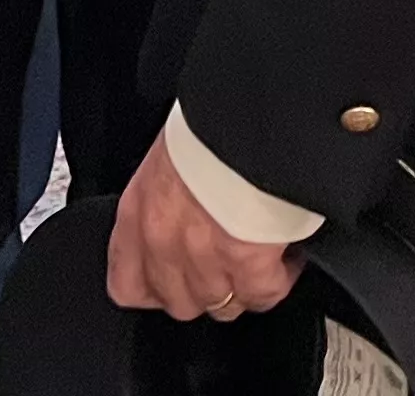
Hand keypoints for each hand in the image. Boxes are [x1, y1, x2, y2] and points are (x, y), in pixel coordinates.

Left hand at [108, 125, 303, 323]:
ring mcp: (204, 260)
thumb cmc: (214, 118)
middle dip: (207, 287)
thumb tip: (188, 210)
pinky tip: (287, 256)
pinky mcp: (249, 264)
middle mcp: (164, 245)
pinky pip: (264, 294)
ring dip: (245, 285)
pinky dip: (279, 279)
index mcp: (138, 213)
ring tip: (263, 255)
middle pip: (181, 303)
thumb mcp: (170, 154)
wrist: (251, 108)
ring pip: (224, 305)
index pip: (127, 285)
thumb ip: (168, 195)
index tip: (177, 276)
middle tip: (228, 261)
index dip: (156, 288)